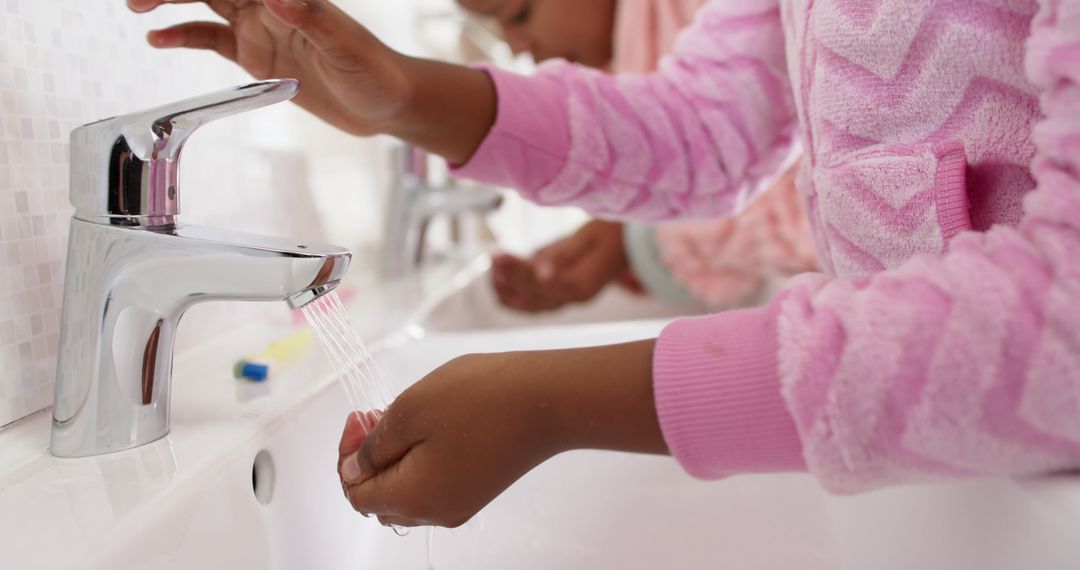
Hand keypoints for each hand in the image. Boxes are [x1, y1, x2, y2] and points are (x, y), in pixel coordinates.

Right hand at [127, 0, 495, 162]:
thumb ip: (314, 21)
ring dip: (170, 3)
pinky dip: (184, 37)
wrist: (387, 105)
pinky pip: (212, 40)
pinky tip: (158, 39)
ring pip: (205, 5)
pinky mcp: (258, 56)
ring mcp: (261, 28)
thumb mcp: (348, 50)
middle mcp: (271, 5)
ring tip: (136, 8)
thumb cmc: (377, 73)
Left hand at [337, 340, 665, 527]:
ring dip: (395, 458)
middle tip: (376, 416)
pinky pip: (434, 484)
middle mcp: (436, 512)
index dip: (347, 456)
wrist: (548, 399)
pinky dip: (421, 460)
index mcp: (413, 498)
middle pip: (380, 499)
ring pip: (407, 491)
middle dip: (368, 459)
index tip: (359, 419)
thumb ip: (373, 446)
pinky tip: (431, 425)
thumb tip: (354, 468)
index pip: (356, 494)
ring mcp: (461, 502)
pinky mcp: (480, 487)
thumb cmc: (482, 399)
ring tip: (404, 416)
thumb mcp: (408, 411)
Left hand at [492, 220, 629, 312]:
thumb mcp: (588, 236)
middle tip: (490, 259)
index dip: (517, 273)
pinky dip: (516, 297)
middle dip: (508, 278)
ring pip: (532, 305)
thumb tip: (540, 272)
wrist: (630, 240)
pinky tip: (500, 284)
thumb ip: (563, 255)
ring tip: (491, 269)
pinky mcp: (565, 296)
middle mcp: (576, 298)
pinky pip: (536, 304)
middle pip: (534, 295)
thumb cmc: (611, 232)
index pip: (542, 284)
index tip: (497, 257)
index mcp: (584, 285)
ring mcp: (571, 300)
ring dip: (508, 290)